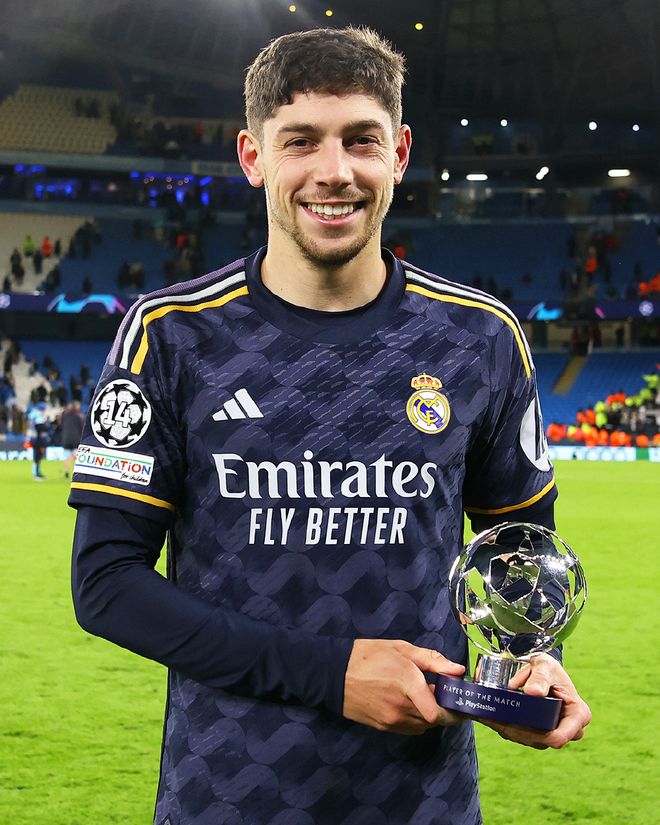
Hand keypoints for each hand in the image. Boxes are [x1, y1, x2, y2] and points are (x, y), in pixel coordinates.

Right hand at [343, 638, 465, 734]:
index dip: (455, 711)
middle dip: (446, 709)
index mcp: (407, 681)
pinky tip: (411, 703)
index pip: (439, 712)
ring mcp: (391, 720)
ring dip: (431, 715)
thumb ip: (432, 659)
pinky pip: (410, 728)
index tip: (462, 702)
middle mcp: (400, 706)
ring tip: (426, 695)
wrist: (333, 673)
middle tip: (447, 695)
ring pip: (424, 726)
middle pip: (436, 720)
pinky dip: (417, 719)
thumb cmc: (368, 656)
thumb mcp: (401, 648)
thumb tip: (457, 669)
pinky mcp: (384, 727)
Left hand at [480, 653, 591, 748]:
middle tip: (500, 714)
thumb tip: (533, 692)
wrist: (540, 670)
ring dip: (510, 729)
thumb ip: (540, 676)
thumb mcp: (544, 665)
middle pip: (541, 740)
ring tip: (496, 713)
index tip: (518, 719)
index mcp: (578, 714)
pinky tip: (496, 717)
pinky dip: (507, 728)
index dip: (537, 733)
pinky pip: (522, 738)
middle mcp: (570, 729)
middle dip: (519, 729)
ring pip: (529, 740)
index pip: (559, 737)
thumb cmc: (546, 667)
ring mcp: (554, 733)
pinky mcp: (541, 735)